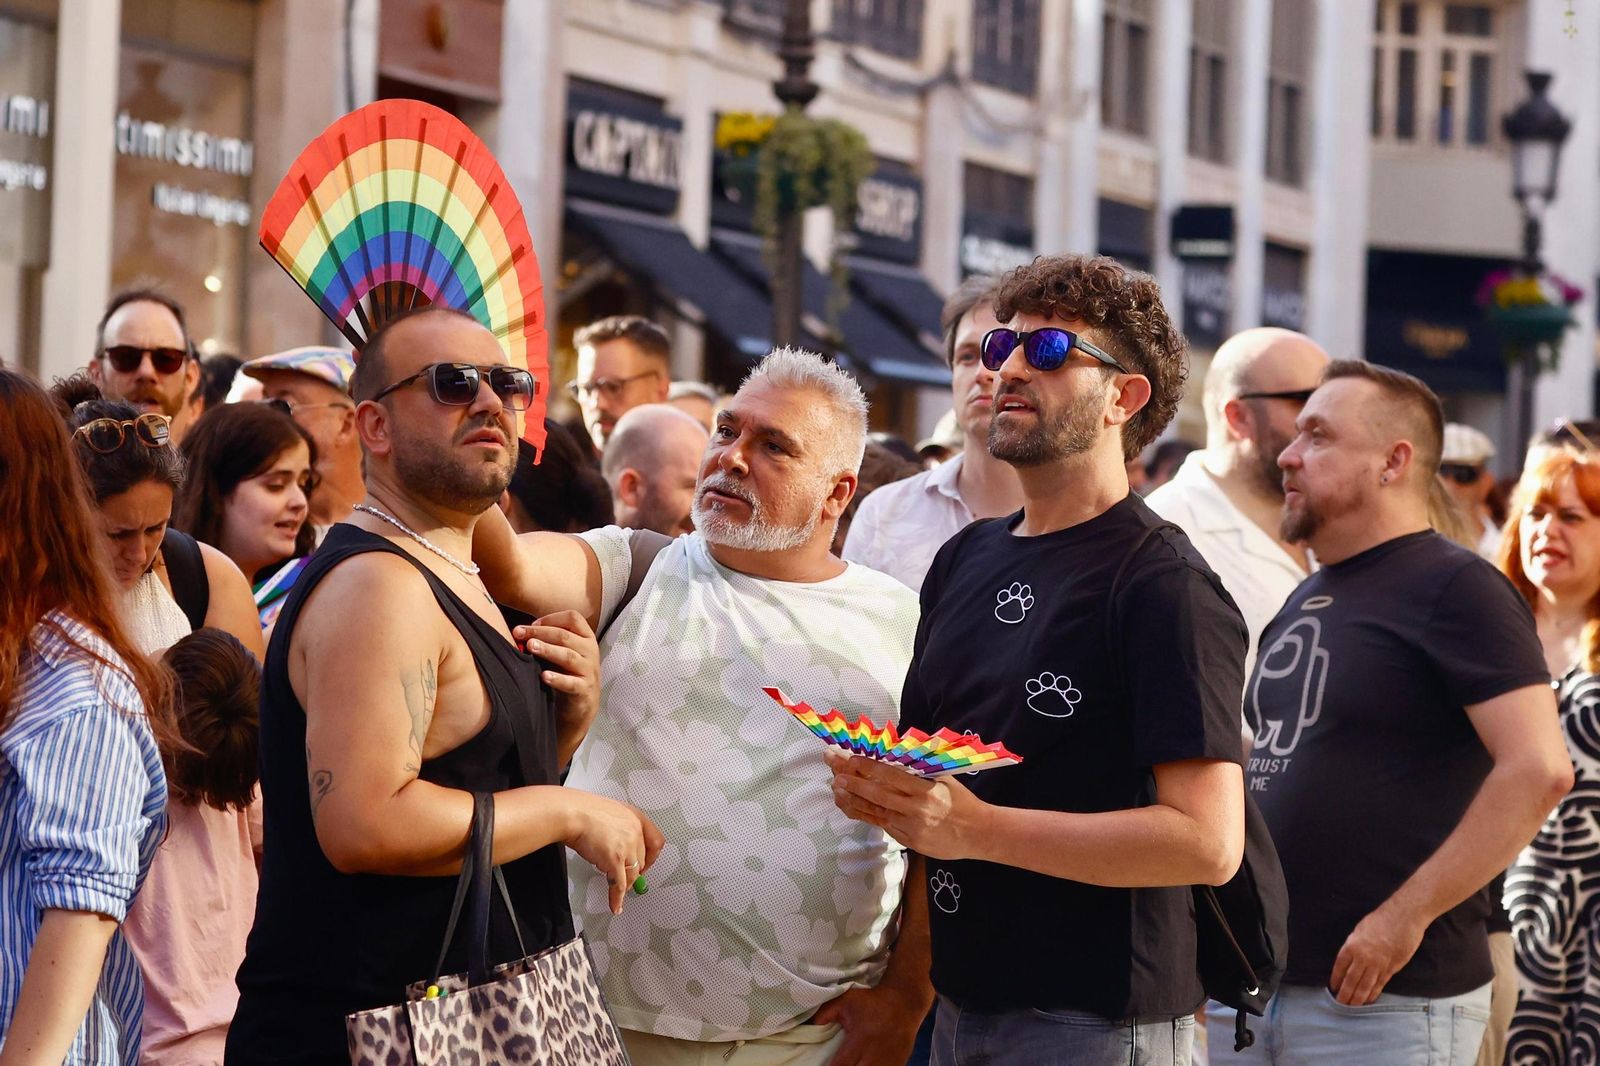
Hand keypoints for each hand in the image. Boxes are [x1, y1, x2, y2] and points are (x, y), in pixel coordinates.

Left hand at [515, 612, 599, 729]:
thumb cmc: (568, 674)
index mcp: (586, 638)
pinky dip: (557, 679)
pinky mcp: (584, 690)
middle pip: (565, 635)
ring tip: (531, 647)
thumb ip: (550, 640)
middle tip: (519, 633)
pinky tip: (544, 676)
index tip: (532, 624)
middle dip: (540, 632)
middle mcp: (590, 651)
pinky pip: (571, 683)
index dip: (551, 618)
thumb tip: (521, 631)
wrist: (583, 706)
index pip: (573, 618)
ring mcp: (589, 671)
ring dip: (548, 650)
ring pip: (568, 656)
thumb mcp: (564, 652)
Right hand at [566, 793, 664, 914]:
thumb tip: (616, 843)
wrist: (572, 814)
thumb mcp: (610, 812)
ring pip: (632, 874)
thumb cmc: (582, 810)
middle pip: (642, 860)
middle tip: (626, 878)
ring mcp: (626, 847)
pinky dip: (617, 897)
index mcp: (636, 817)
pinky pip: (619, 884)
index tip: (646, 865)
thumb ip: (618, 827)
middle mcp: (635, 832)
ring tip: (619, 892)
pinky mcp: (615, 860)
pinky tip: (616, 905)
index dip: (652, 857)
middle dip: (633, 871)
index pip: (656, 841)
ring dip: (626, 885)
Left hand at [812, 984, 924, 1065]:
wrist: (904, 1002)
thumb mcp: (845, 1000)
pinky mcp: (898, 1064)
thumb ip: (825, 1013)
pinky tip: (866, 1063)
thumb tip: (810, 1026)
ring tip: (854, 1062)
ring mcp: (888, 1062)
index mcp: (860, 1040)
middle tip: (842, 1063)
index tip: (826, 1065)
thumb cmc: (872, 1001)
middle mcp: (874, 1055)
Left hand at [825, 750, 985, 860]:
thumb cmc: (961, 801)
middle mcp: (916, 809)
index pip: (891, 776)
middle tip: (833, 769)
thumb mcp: (945, 777)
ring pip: (875, 811)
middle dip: (852, 781)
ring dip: (852, 799)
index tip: (850, 758)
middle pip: (877, 794)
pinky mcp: (907, 841)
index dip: (868, 767)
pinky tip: (848, 806)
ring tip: (835, 789)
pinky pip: (881, 824)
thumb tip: (894, 751)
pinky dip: (863, 814)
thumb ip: (920, 768)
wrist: (978, 834)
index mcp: (926, 790)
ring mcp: (910, 827)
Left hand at [1328, 899, 1429, 1004]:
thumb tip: (1349, 959)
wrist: (1403, 917)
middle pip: (1351, 980)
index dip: (1336, 979)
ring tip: (1352, 1007)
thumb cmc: (1381, 920)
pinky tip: (1369, 1000)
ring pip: (1365, 985)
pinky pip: (1380, 984)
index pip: (1340, 967)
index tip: (1333, 987)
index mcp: (1352, 945)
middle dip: (1345, 993)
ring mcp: (1378, 964)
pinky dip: (1373, 994)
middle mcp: (1363, 957)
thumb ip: (1354, 945)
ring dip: (1358, 998)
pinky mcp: (1391, 968)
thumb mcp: (1359, 930)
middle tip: (1340, 1003)